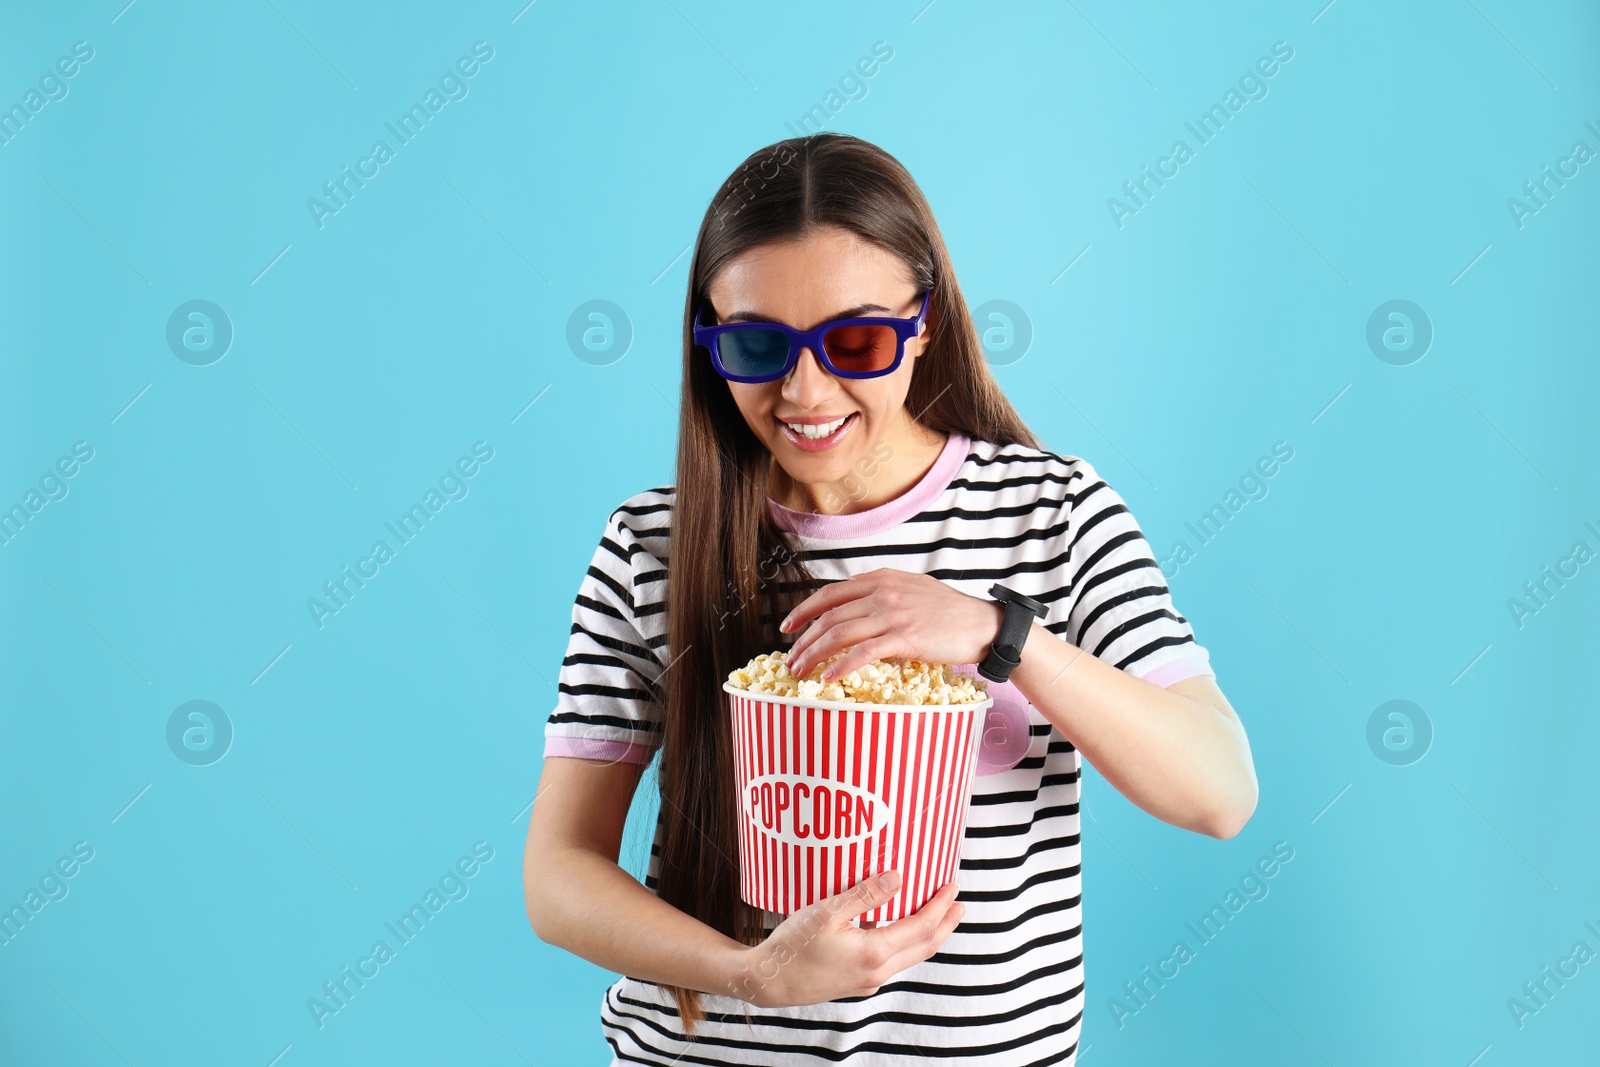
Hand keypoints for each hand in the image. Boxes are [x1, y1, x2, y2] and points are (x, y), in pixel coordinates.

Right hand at [727, 871, 964, 1007]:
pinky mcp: (857, 984)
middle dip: (945, 924)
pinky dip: (907, 945)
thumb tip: (899, 878)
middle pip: (924, 947)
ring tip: (937, 916)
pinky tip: (899, 931)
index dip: (941, 906)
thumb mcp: (827, 911)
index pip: (922, 927)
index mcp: (874, 952)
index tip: (953, 887)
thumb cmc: (792, 945)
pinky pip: (893, 962)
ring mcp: (868, 982)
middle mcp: (877, 972)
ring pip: (910, 957)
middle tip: (959, 903)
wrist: (768, 981)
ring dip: (928, 935)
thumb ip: (866, 894)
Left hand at [779, 568, 1002, 680]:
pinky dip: (841, 666)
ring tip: (801, 672)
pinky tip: (829, 678)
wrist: (983, 624)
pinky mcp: (904, 637)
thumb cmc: (950, 612)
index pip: (831, 594)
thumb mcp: (912, 589)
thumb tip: (856, 605)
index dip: (803, 610)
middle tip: (790, 660)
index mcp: (881, 579)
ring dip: (814, 654)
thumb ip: (883, 591)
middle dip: (804, 640)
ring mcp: (893, 614)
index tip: (787, 627)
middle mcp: (882, 592)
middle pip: (829, 616)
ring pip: (840, 634)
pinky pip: (863, 653)